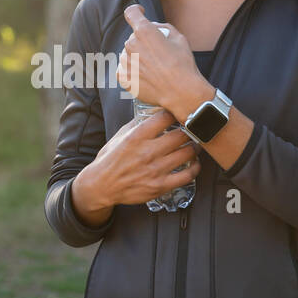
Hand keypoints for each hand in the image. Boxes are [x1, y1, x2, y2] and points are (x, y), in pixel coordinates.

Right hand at [80, 108, 201, 207]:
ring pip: (188, 153)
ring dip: (195, 147)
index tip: (179, 113)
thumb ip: (138, 123)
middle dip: (190, 130)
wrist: (102, 186)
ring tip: (195, 144)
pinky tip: (194, 163)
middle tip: (193, 129)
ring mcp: (155, 170)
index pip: (165, 117)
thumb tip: (154, 111)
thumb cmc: (110, 160)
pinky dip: (195, 168)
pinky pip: (187, 175)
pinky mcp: (160, 186)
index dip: (175, 113)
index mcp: (137, 136)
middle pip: (182, 134)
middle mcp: (148, 152)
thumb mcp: (120, 136)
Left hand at [116, 5, 208, 116]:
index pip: (131, 13)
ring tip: (154, 68)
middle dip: (143, 41)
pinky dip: (133, 70)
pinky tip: (146, 75)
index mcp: (144, 32)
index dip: (136, 11)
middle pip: (133, 37)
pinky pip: (124, 68)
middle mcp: (131, 45)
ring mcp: (125, 62)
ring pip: (128, 53)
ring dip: (137, 56)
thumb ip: (163, 28)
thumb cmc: (183, 65)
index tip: (140, 13)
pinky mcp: (123, 77)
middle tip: (158, 53)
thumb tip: (153, 27)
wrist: (181, 92)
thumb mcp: (179, 38)